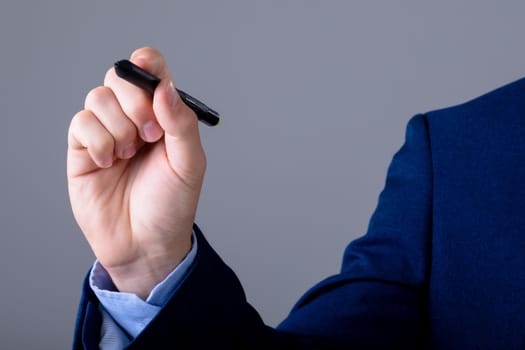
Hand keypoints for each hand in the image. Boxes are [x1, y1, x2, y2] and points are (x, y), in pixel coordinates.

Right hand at [67, 47, 205, 298]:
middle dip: (136, 102)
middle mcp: (133, 118)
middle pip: (120, 77)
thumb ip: (181, 123)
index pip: (151, 72)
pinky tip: (109, 162)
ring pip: (99, 97)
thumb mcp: (189, 164)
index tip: (146, 66)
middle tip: (150, 134)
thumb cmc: (172, 204)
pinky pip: (81, 123)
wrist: (146, 244)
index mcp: (163, 116)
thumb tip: (165, 87)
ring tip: (129, 154)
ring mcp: (107, 132)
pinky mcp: (83, 149)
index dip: (147, 63)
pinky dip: (97, 140)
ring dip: (117, 125)